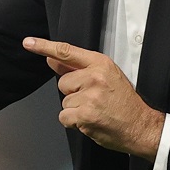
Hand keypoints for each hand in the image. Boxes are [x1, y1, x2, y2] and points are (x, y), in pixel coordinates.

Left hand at [23, 37, 163, 159]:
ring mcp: (90, 96)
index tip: (28, 43)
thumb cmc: (124, 101)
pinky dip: (73, 122)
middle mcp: (94, 77)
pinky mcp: (85, 115)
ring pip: (64, 101)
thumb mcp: (106, 76)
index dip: (45, 47)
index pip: (67, 52)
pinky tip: (89, 121)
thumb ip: (78, 68)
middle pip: (63, 83)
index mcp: (100, 64)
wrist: (140, 126)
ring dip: (75, 109)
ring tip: (95, 110)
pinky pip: (64, 117)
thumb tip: (52, 59)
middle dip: (73, 93)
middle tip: (93, 99)